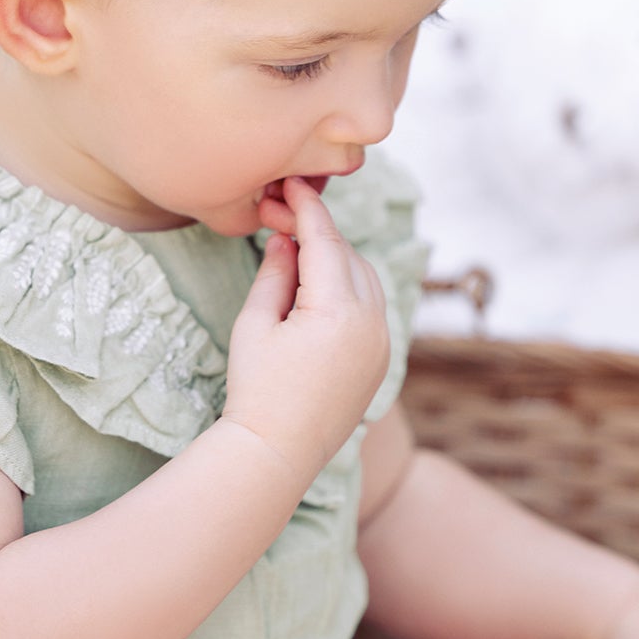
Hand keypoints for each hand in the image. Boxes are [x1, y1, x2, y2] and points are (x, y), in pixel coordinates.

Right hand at [223, 176, 390, 486]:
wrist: (277, 453)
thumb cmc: (256, 389)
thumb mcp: (255, 324)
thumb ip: (274, 274)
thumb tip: (285, 239)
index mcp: (338, 310)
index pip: (326, 241)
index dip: (307, 208)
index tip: (291, 185)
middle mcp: (372, 323)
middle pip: (350, 256)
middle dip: (320, 236)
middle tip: (282, 224)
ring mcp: (382, 343)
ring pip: (367, 280)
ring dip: (337, 262)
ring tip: (297, 259)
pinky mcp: (382, 360)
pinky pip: (373, 308)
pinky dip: (350, 290)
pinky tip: (317, 294)